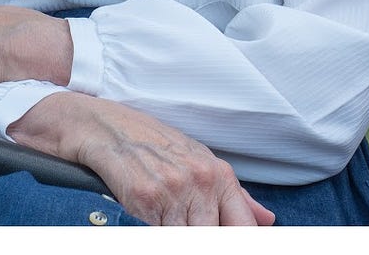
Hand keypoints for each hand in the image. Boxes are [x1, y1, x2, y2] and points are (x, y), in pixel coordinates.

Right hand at [12, 92, 274, 226]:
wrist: (102, 126)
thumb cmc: (149, 144)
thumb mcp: (195, 161)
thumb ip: (233, 196)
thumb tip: (266, 221)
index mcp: (218, 174)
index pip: (242, 226)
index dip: (239, 241)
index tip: (231, 244)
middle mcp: (201, 180)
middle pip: (215, 237)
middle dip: (204, 239)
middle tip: (186, 225)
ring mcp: (175, 189)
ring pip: (189, 238)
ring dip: (177, 234)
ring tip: (167, 218)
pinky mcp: (147, 198)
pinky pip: (159, 234)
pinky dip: (154, 233)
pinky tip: (147, 219)